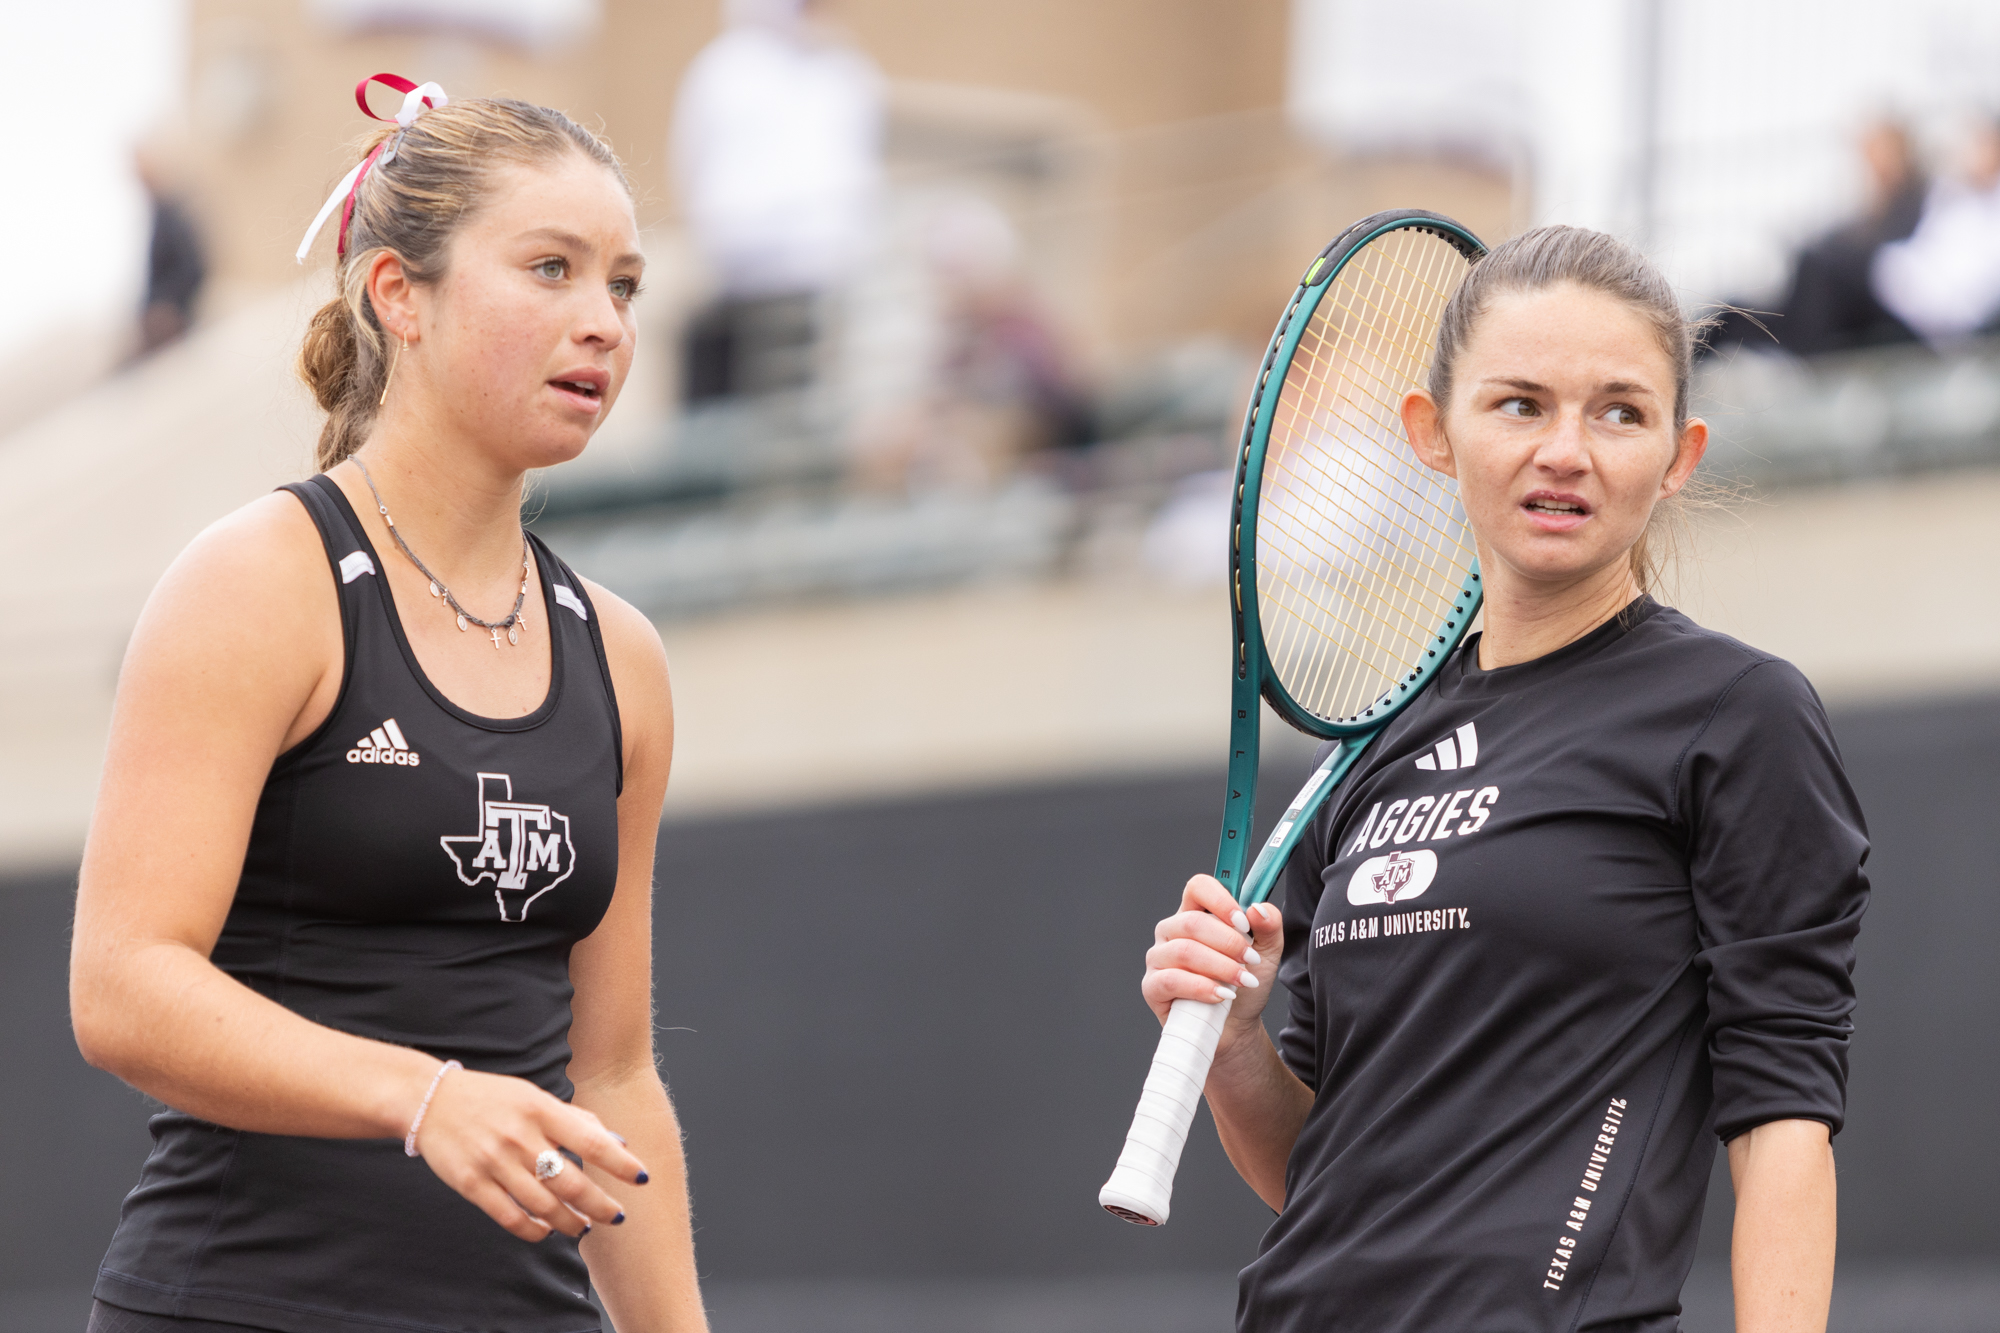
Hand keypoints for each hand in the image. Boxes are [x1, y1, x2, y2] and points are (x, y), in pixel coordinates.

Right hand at [412, 1066, 649, 1241]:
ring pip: (543, 1206)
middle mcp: (520, 1137)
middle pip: (571, 1183)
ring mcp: (494, 1162)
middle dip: (601, 1206)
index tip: (642, 1179)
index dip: (620, 1164)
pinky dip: (534, 1230)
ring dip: (570, 1223)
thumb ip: (574, 1119)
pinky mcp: (471, 1184)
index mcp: (541, 1110)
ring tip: (584, 1227)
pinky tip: (547, 1230)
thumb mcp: (535, 1097)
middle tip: (617, 1217)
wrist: (430, 1099)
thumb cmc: (493, 1098)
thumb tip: (617, 1142)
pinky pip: (510, 1217)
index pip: (591, 1142)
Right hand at [1141, 873, 1283, 1052]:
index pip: (1197, 887)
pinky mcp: (1152, 987)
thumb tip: (1258, 908)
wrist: (1235, 1028)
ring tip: (1242, 981)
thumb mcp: (1267, 955)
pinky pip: (1172, 980)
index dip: (1219, 899)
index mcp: (1196, 914)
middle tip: (1251, 960)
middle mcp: (1172, 931)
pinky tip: (1221, 996)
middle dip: (1228, 942)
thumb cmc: (1244, 988)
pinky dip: (1202, 987)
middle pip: (1192, 921)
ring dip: (1220, 966)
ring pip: (1184, 950)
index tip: (1243, 922)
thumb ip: (1269, 927)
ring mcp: (1159, 958)